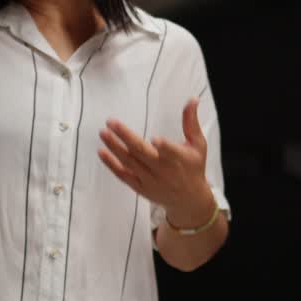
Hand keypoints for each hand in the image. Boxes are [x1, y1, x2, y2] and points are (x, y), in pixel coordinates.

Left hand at [98, 98, 215, 226]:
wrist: (188, 200)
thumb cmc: (193, 168)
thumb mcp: (198, 145)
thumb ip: (191, 122)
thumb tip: (193, 99)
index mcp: (179, 159)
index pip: (172, 152)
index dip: (164, 147)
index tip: (155, 139)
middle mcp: (163, 170)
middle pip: (142, 153)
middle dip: (125, 137)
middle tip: (112, 122)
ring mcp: (150, 180)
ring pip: (129, 163)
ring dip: (114, 147)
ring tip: (103, 133)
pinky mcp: (140, 187)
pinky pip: (123, 175)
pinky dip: (111, 164)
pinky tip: (102, 152)